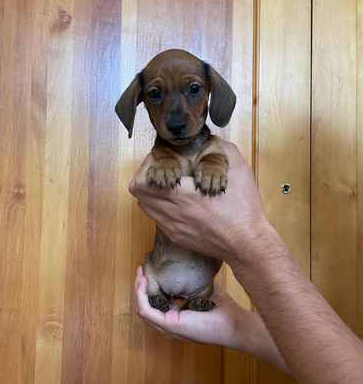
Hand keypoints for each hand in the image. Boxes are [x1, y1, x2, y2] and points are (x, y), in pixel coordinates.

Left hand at [129, 138, 268, 266]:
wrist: (246, 244)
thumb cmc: (243, 211)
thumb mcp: (239, 171)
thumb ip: (223, 149)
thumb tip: (211, 139)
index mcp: (183, 196)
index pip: (143, 182)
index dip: (147, 166)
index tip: (160, 159)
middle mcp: (173, 213)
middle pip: (138, 194)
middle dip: (146, 176)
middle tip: (162, 169)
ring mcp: (172, 227)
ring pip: (145, 207)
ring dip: (151, 192)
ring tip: (169, 183)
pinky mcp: (176, 236)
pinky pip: (157, 218)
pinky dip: (160, 206)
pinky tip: (177, 200)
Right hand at [134, 266, 289, 374]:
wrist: (232, 322)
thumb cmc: (221, 309)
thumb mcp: (201, 292)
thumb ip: (190, 285)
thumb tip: (184, 270)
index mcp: (175, 319)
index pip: (154, 305)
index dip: (148, 288)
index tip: (149, 272)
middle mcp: (169, 325)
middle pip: (144, 306)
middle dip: (140, 287)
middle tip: (141, 270)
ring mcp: (168, 327)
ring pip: (142, 308)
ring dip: (138, 290)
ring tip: (140, 274)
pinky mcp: (169, 325)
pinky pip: (146, 310)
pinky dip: (142, 296)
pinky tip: (145, 282)